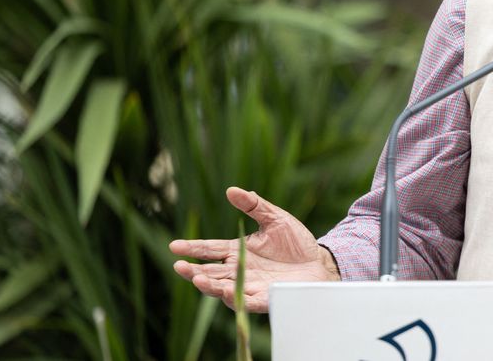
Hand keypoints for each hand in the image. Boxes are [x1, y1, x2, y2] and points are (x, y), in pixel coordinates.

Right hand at [169, 187, 339, 312]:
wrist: (319, 262)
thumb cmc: (296, 241)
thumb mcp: (275, 218)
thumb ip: (254, 206)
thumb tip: (231, 190)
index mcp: (238, 251)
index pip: (210, 249)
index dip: (193, 248)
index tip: (174, 246)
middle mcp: (240, 270)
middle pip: (210, 272)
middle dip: (193, 270)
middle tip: (179, 266)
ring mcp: (250, 285)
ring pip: (222, 288)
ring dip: (209, 285)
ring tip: (197, 279)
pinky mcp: (264, 298)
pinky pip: (246, 301)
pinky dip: (234, 298)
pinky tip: (225, 291)